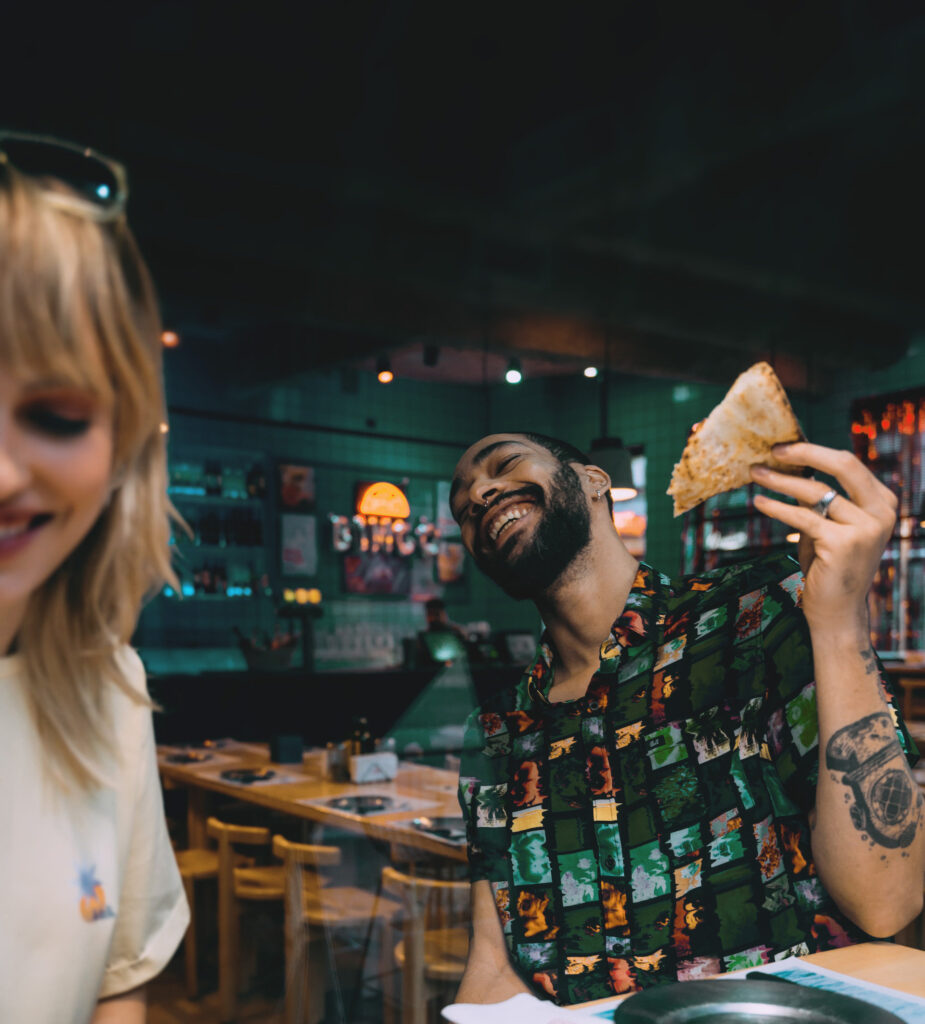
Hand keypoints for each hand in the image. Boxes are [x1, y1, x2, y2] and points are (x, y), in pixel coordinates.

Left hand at [749, 442, 896, 634]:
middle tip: (773, 450)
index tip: (783, 448)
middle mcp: (881, 512)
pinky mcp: (844, 543)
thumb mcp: (829, 525)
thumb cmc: (829, 566)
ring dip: (780, 481)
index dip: (814, 451)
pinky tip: (759, 502)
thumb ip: (821, 499)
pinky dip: (777, 508)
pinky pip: (803, 517)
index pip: (848, 464)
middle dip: (804, 453)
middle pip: (842, 465)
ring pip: (816, 491)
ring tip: (756, 474)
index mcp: (883, 502)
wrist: (837, 610)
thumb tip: (792, 466)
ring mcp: (866, 528)